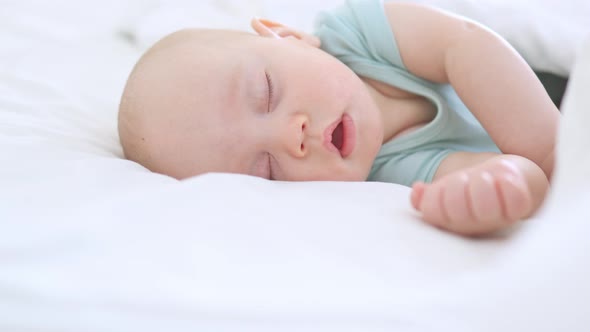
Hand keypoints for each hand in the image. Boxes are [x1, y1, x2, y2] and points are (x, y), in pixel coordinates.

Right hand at [410, 159, 533, 235]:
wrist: (509, 182)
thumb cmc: (473, 188)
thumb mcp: (444, 192)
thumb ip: (426, 197)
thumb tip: (418, 191)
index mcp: (449, 221)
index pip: (433, 211)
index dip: (436, 194)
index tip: (446, 184)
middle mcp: (472, 226)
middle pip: (457, 208)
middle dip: (457, 185)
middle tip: (465, 178)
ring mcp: (497, 219)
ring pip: (484, 206)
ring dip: (481, 182)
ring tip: (486, 177)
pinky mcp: (520, 209)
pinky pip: (513, 200)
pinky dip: (508, 184)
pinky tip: (505, 179)